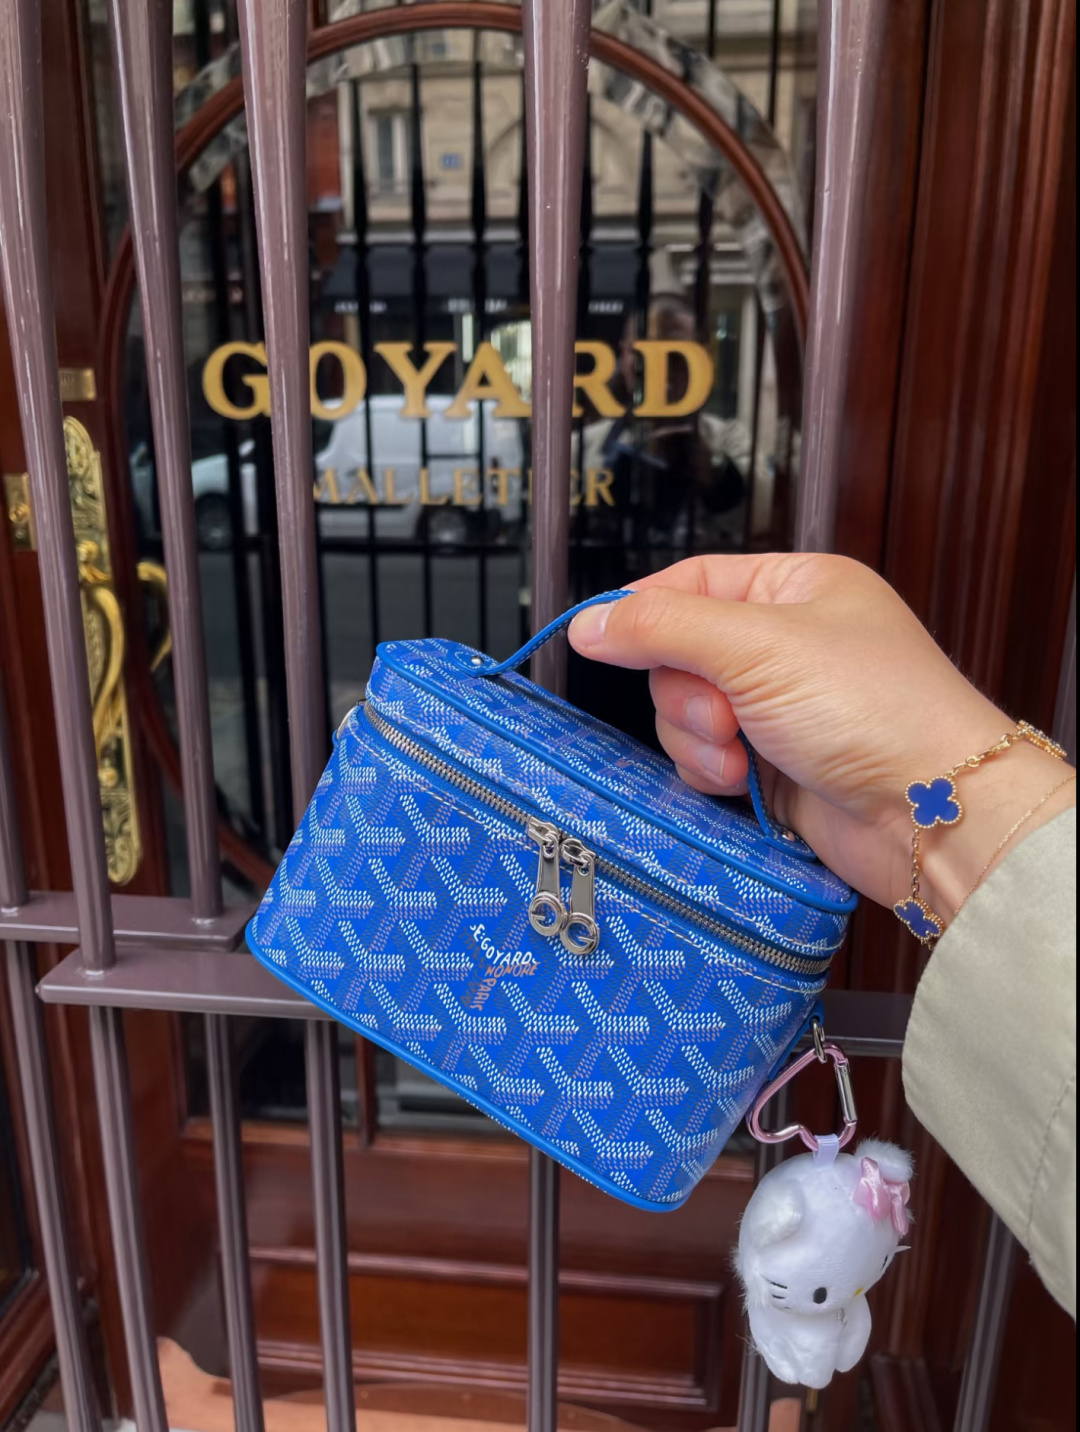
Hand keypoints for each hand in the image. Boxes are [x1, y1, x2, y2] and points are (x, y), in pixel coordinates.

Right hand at [568, 555, 1073, 921]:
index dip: (644, 610)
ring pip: (685, 712)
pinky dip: (711, 771)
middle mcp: (785, 642)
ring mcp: (777, 705)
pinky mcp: (771, 764)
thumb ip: (661, 628)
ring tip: (739, 757)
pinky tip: (741, 783)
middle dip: (686, 694)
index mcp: (795, 588)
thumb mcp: (756, 646)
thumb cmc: (873, 709)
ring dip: (697, 739)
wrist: (930, 815)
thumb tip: (586, 622)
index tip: (600, 639)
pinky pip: (704, 757)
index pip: (691, 581)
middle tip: (723, 717)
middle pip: (678, 653)